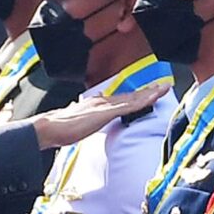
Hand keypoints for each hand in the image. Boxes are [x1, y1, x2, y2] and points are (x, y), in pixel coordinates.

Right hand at [32, 84, 168, 149]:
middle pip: (131, 96)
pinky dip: (142, 101)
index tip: (149, 92)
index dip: (137, 96)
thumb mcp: (77, 119)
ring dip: (150, 93)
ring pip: (133, 98)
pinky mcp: (105, 112)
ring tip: (164, 88)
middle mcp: (103, 101)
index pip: (122, 99)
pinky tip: (151, 98)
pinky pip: (128, 106)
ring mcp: (105, 106)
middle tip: (164, 86)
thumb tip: (90, 112)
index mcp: (97, 103)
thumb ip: (86, 115)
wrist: (50, 127)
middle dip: (148, 91)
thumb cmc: (60, 126)